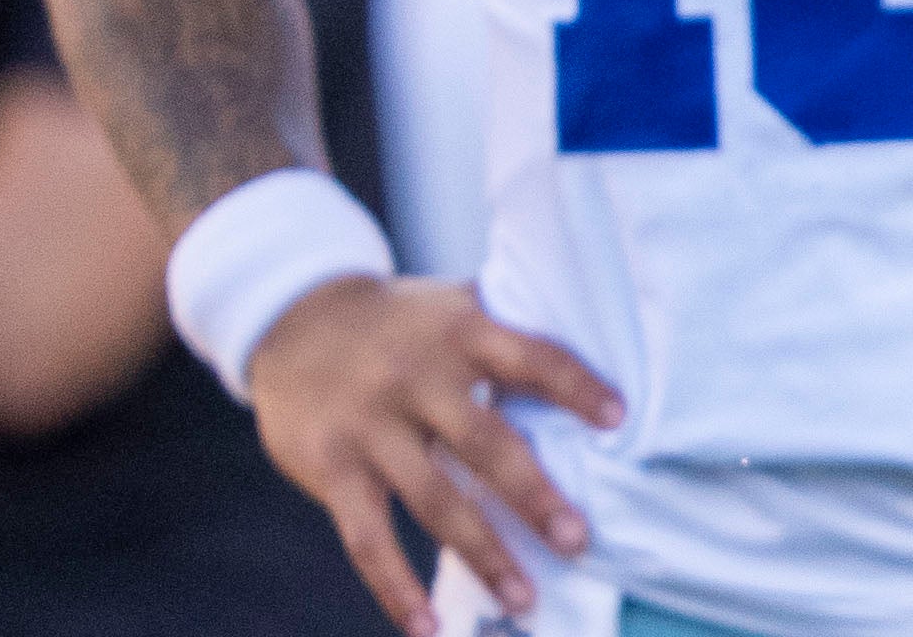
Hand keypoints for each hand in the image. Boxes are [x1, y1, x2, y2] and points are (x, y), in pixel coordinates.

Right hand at [242, 272, 619, 631]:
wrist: (294, 320)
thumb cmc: (403, 322)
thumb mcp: (453, 307)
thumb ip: (508, 330)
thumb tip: (598, 343)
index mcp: (461, 331)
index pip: (530, 357)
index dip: (575, 386)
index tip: (618, 419)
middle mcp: (416, 378)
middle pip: (484, 442)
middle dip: (533, 496)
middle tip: (578, 540)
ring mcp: (371, 427)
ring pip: (434, 500)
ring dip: (483, 554)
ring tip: (524, 598)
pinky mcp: (332, 469)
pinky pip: (368, 539)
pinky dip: (396, 589)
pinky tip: (427, 629)